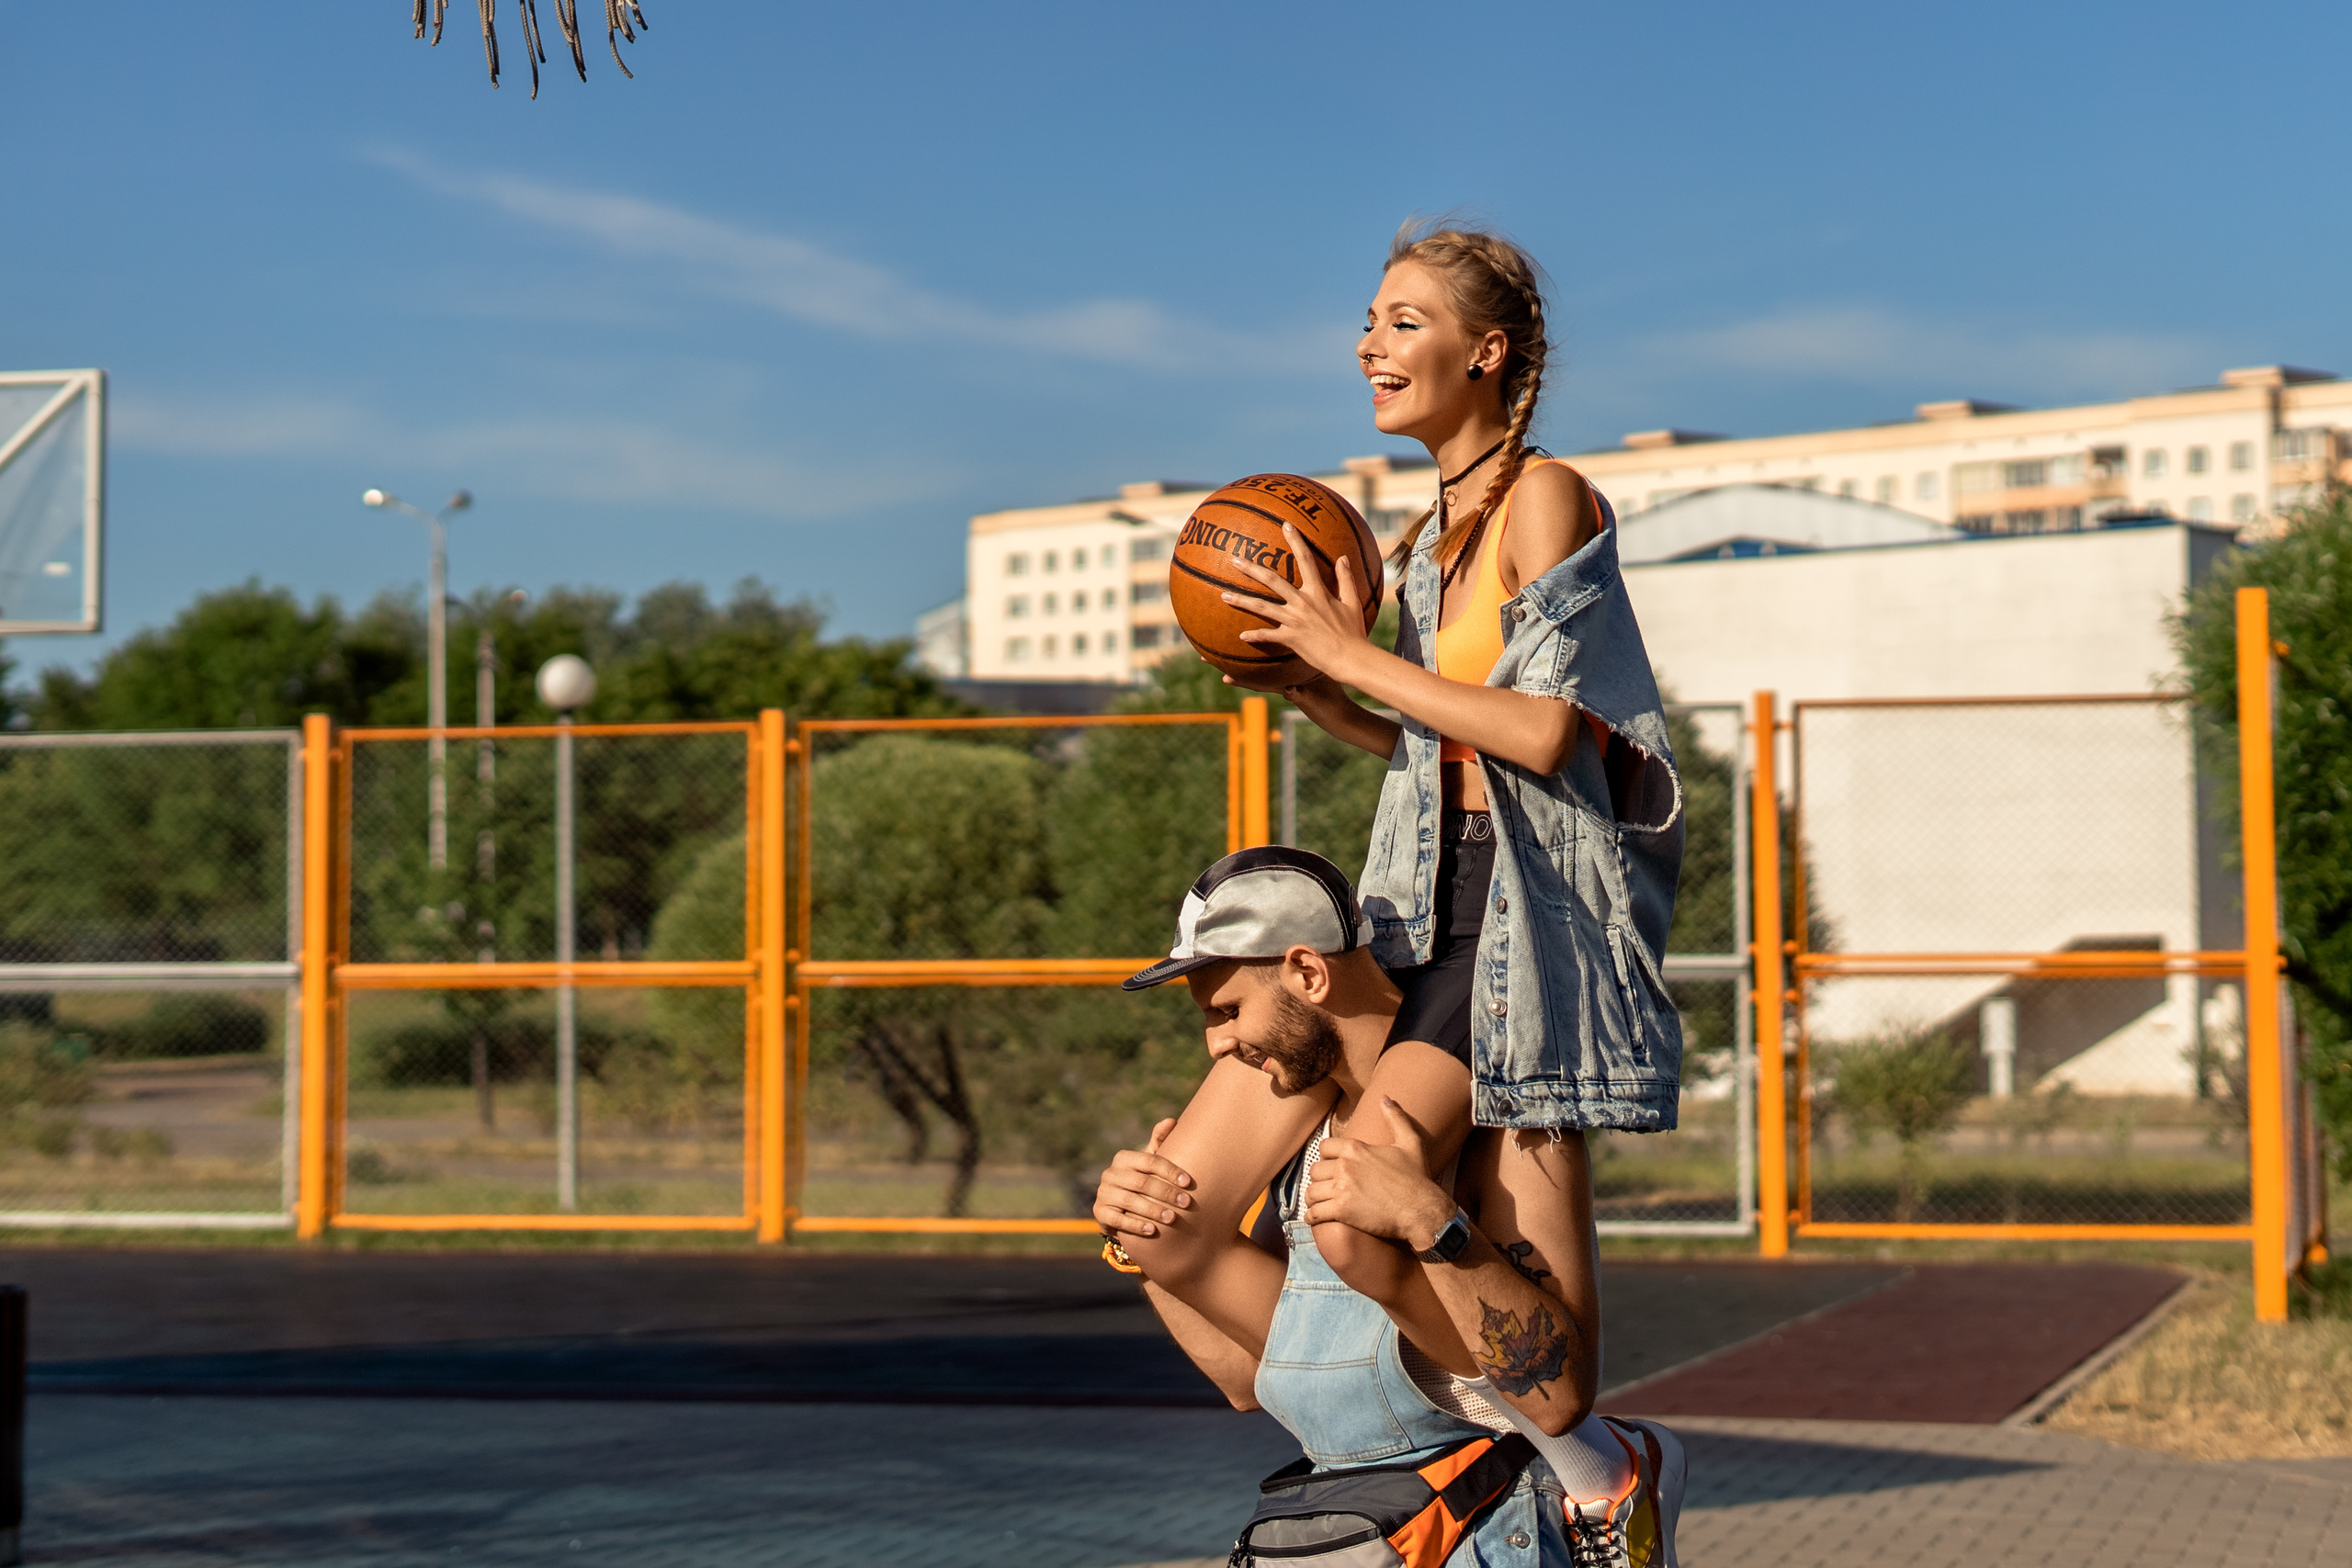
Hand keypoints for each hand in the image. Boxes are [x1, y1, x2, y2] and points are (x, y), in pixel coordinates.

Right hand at [1091, 1118, 1194, 1239]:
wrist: (1119, 1209)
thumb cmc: (1141, 1181)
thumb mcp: (1149, 1163)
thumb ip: (1160, 1142)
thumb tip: (1172, 1120)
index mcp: (1124, 1158)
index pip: (1150, 1161)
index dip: (1170, 1171)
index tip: (1189, 1183)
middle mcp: (1110, 1173)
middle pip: (1142, 1182)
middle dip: (1166, 1193)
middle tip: (1186, 1203)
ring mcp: (1103, 1193)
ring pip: (1131, 1201)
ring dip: (1154, 1210)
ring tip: (1172, 1218)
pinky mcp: (1099, 1212)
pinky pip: (1118, 1219)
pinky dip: (1136, 1225)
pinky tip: (1153, 1231)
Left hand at [1220, 524, 1374, 684]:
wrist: (1350, 658)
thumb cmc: (1353, 632)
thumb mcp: (1352, 602)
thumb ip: (1346, 578)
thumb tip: (1343, 557)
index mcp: (1318, 592)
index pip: (1306, 560)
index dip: (1296, 541)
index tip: (1286, 525)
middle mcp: (1302, 602)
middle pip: (1272, 580)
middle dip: (1251, 569)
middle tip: (1234, 560)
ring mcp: (1294, 620)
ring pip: (1261, 607)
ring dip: (1241, 600)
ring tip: (1223, 595)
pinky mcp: (1290, 638)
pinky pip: (1267, 635)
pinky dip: (1254, 636)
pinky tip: (1241, 636)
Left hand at [1302, 1098, 1455, 1247]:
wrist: (1422, 1210)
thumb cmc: (1417, 1178)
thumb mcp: (1410, 1142)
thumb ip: (1396, 1118)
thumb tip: (1385, 1097)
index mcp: (1356, 1148)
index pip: (1324, 1148)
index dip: (1327, 1158)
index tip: (1333, 1167)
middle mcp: (1345, 1166)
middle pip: (1315, 1170)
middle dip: (1320, 1179)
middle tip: (1327, 1188)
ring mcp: (1342, 1188)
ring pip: (1311, 1192)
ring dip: (1315, 1198)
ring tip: (1320, 1203)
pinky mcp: (1342, 1211)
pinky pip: (1314, 1212)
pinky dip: (1312, 1216)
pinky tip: (1316, 1217)